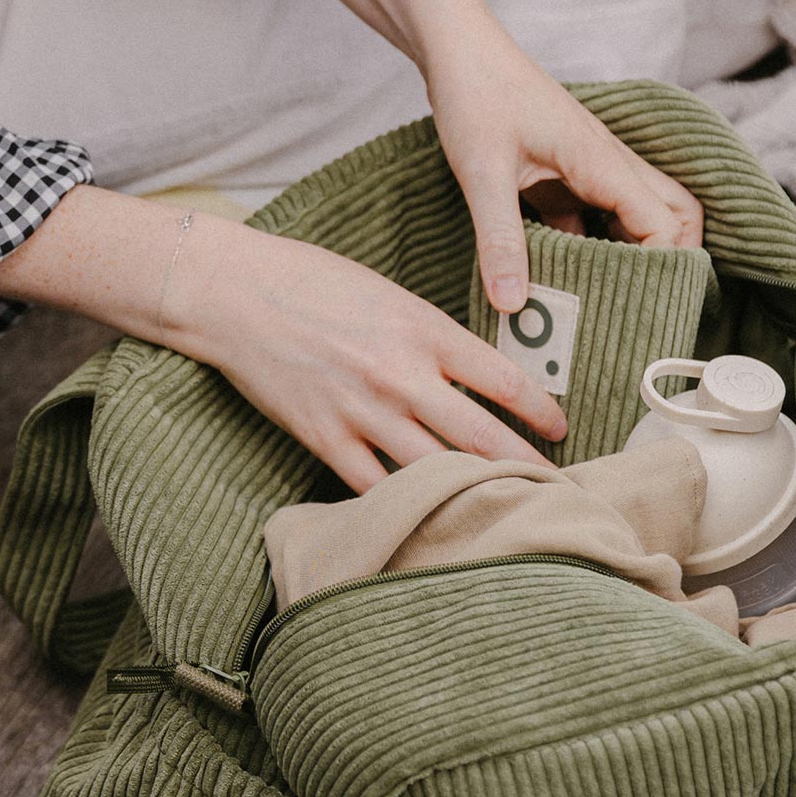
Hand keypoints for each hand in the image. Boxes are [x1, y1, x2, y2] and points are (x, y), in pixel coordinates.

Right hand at [167, 214, 565, 493]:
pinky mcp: (324, 437)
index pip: (504, 380)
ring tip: (502, 510)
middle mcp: (402, 374)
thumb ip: (434, 335)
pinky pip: (374, 485)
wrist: (237, 293)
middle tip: (556, 488)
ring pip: (434, 468)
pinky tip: (425, 514)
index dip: (541, 411)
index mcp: (425, 329)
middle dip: (525, 467)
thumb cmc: (312, 281)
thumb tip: (477, 374)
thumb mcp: (390, 293)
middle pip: (481, 437)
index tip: (559, 428)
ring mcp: (362, 411)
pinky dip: (402, 502)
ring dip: (473, 492)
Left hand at [426, 21, 702, 313]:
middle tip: (641, 306)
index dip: (662, 266)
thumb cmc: (475, 94)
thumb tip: (512, 303)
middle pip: (674, 214)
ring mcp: (588, 166)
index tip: (639, 307)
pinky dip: (587, 246)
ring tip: (604, 301)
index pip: (665, 222)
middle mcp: (607, 162)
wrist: (457, 48)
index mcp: (600, 160)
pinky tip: (560, 276)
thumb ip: (499, 239)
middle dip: (669, 260)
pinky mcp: (563, 171)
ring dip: (628, 254)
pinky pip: (593, 214)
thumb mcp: (482, 172)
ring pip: (636, 214)